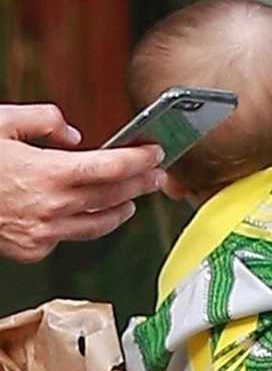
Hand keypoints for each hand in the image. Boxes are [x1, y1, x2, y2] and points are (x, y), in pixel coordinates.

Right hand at [0, 104, 164, 263]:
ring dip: (120, 211)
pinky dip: (81, 225)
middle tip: (156, 176)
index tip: (156, 154)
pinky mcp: (33, 250)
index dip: (139, 160)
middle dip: (139, 184)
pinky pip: (68, 238)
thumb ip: (43, 120)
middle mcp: (51, 207)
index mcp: (48, 173)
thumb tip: (73, 135)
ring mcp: (44, 234)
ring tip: (131, 200)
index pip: (110, 167)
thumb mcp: (1, 122)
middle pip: (112, 197)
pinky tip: (87, 215)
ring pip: (98, 225)